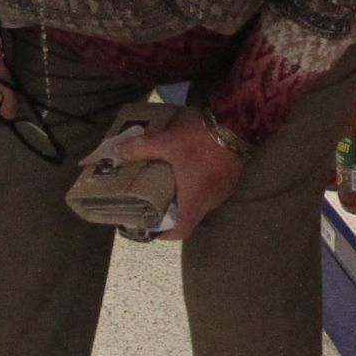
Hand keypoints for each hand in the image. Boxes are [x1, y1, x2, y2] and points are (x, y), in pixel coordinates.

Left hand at [107, 111, 245, 242]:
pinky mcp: (231, 180)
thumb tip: (118, 151)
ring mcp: (224, 191)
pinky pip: (211, 192)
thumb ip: (142, 148)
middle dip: (172, 212)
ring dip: (186, 198)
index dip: (164, 232)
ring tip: (170, 184)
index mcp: (195, 200)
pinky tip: (190, 171)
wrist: (238, 123)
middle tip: (154, 199)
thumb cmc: (201, 140)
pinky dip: (198, 187)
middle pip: (189, 218)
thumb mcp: (167, 142)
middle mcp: (211, 202)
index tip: (151, 224)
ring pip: (201, 204)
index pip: (180, 231)